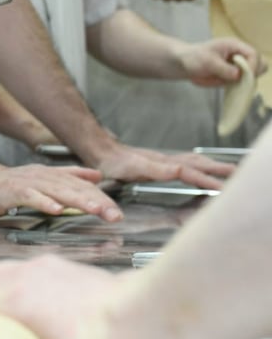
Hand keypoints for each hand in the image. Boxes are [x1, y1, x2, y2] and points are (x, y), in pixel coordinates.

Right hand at [0, 163, 122, 221]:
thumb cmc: (9, 185)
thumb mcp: (44, 178)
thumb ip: (70, 176)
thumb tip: (97, 176)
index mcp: (53, 176)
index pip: (82, 186)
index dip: (101, 198)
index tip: (117, 212)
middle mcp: (44, 177)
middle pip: (75, 189)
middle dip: (97, 202)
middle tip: (115, 215)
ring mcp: (29, 183)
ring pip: (58, 192)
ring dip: (78, 201)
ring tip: (96, 211)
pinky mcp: (13, 192)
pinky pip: (31, 197)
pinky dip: (44, 202)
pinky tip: (55, 209)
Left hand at [95, 143, 234, 189]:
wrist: (101, 151)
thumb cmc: (113, 163)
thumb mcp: (131, 168)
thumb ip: (154, 170)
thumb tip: (178, 170)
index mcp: (161, 164)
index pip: (189, 173)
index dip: (206, 180)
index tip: (222, 187)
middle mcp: (165, 161)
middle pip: (196, 164)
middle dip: (217, 169)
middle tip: (236, 173)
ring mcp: (162, 161)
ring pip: (192, 162)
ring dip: (211, 166)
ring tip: (227, 170)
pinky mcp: (159, 163)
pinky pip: (185, 164)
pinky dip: (199, 167)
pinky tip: (200, 170)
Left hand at [177, 38, 264, 85]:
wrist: (184, 64)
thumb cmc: (194, 57)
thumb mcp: (207, 61)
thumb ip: (224, 68)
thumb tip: (238, 75)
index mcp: (235, 46)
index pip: (254, 54)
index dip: (252, 65)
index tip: (243, 76)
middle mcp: (240, 56)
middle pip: (261, 64)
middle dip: (254, 73)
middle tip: (241, 80)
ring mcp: (239, 67)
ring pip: (254, 76)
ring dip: (247, 82)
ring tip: (232, 84)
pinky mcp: (235, 77)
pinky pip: (245, 84)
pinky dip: (242, 88)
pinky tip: (231, 88)